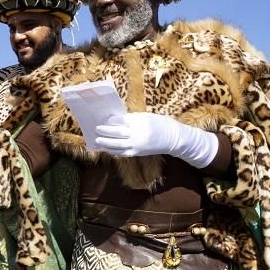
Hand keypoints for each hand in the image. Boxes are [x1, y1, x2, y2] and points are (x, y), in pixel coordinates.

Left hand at [94, 113, 218, 168]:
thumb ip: (131, 118)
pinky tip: (106, 148)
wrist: (173, 138)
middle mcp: (137, 134)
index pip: (121, 121)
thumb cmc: (160, 124)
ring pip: (117, 145)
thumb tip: (115, 119)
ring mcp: (137, 145)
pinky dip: (112, 151)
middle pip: (117, 133)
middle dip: (105, 131)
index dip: (111, 121)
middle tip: (96, 128)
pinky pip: (121, 153)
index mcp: (140, 123)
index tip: (104, 119)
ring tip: (97, 139)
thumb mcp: (146, 117)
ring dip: (105, 142)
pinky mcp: (137, 153)